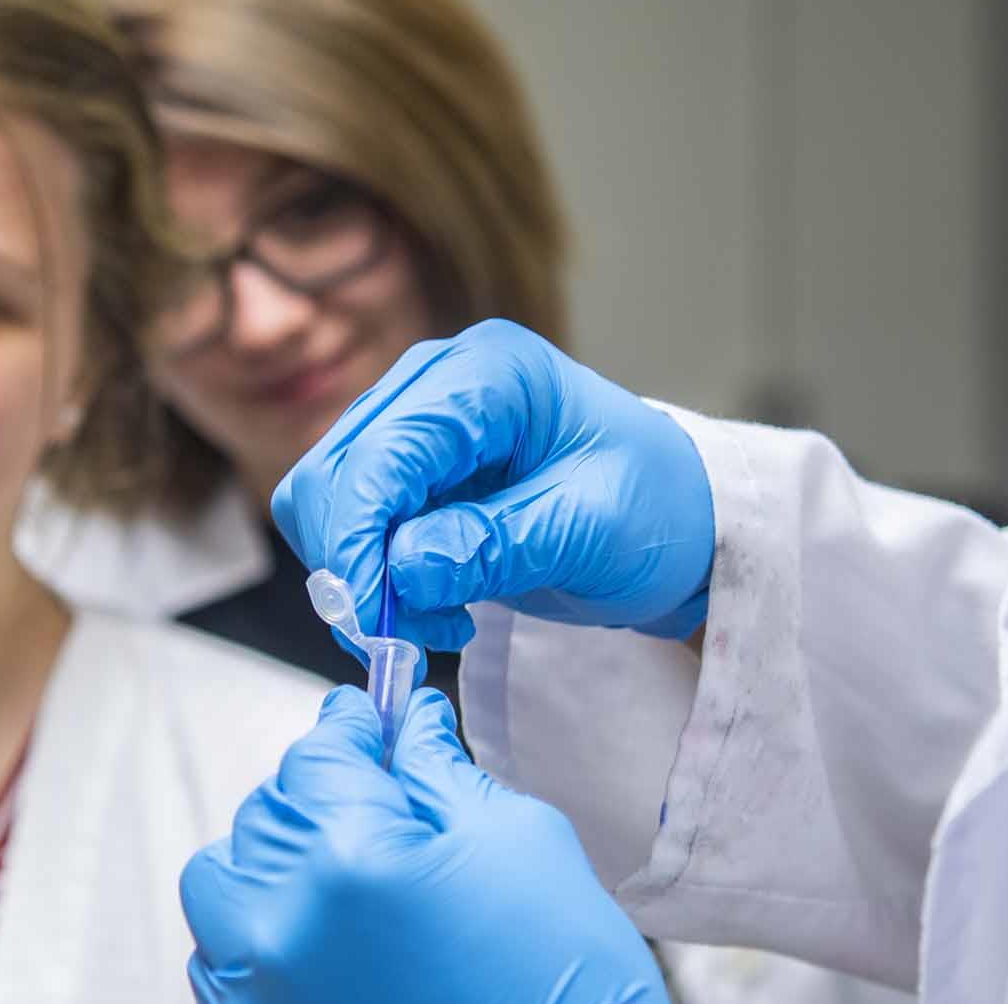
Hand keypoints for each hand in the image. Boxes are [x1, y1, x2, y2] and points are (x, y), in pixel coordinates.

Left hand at [181, 686, 668, 1003]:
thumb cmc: (563, 976)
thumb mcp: (517, 843)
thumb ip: (440, 772)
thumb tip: (408, 722)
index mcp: (349, 859)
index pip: (318, 753)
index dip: (353, 726)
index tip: (375, 717)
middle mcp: (281, 926)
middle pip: (269, 810)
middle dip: (322, 790)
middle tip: (383, 794)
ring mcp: (258, 991)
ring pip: (223, 882)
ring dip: (275, 856)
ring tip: (344, 868)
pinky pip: (219, 958)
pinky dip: (258, 927)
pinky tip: (325, 930)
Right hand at [272, 319, 714, 650]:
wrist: (679, 519)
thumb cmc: (656, 509)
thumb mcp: (591, 533)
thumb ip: (494, 545)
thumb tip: (402, 567)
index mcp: (491, 373)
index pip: (383, 451)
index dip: (358, 539)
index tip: (373, 619)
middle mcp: (438, 380)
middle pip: (336, 471)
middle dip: (352, 563)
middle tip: (406, 635)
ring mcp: (416, 418)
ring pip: (327, 498)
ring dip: (359, 574)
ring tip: (433, 619)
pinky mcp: (408, 464)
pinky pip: (349, 520)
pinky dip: (371, 573)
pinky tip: (430, 602)